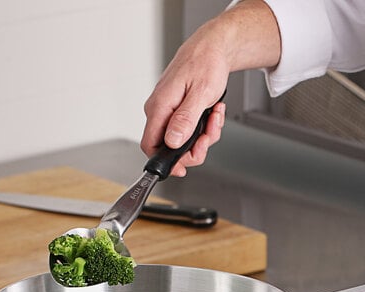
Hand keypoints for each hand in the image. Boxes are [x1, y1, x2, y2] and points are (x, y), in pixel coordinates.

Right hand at [140, 0, 280, 176]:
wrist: (213, 48)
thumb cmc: (206, 64)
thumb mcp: (200, 94)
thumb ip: (185, 120)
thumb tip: (173, 141)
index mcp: (160, 107)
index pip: (150, 146)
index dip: (165, 163)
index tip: (182, 169)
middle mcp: (159, 111)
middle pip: (170, 147)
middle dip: (194, 148)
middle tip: (209, 135)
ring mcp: (168, 111)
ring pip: (182, 141)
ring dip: (203, 136)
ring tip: (214, 117)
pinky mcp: (177, 111)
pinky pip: (188, 130)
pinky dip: (204, 127)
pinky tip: (212, 113)